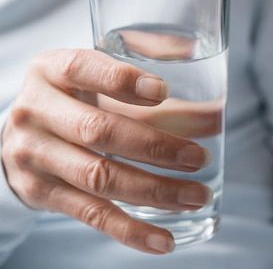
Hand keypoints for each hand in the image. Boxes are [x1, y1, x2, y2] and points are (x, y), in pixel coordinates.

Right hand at [1, 49, 211, 253]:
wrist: (19, 136)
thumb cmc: (75, 99)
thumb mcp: (100, 79)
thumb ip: (156, 89)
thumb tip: (216, 113)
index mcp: (52, 70)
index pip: (83, 69)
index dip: (122, 81)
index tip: (164, 91)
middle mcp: (37, 111)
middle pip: (99, 130)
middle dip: (156, 147)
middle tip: (199, 158)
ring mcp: (35, 155)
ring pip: (99, 177)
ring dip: (155, 191)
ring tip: (196, 196)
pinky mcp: (42, 193)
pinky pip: (90, 215)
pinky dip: (130, 230)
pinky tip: (164, 240)